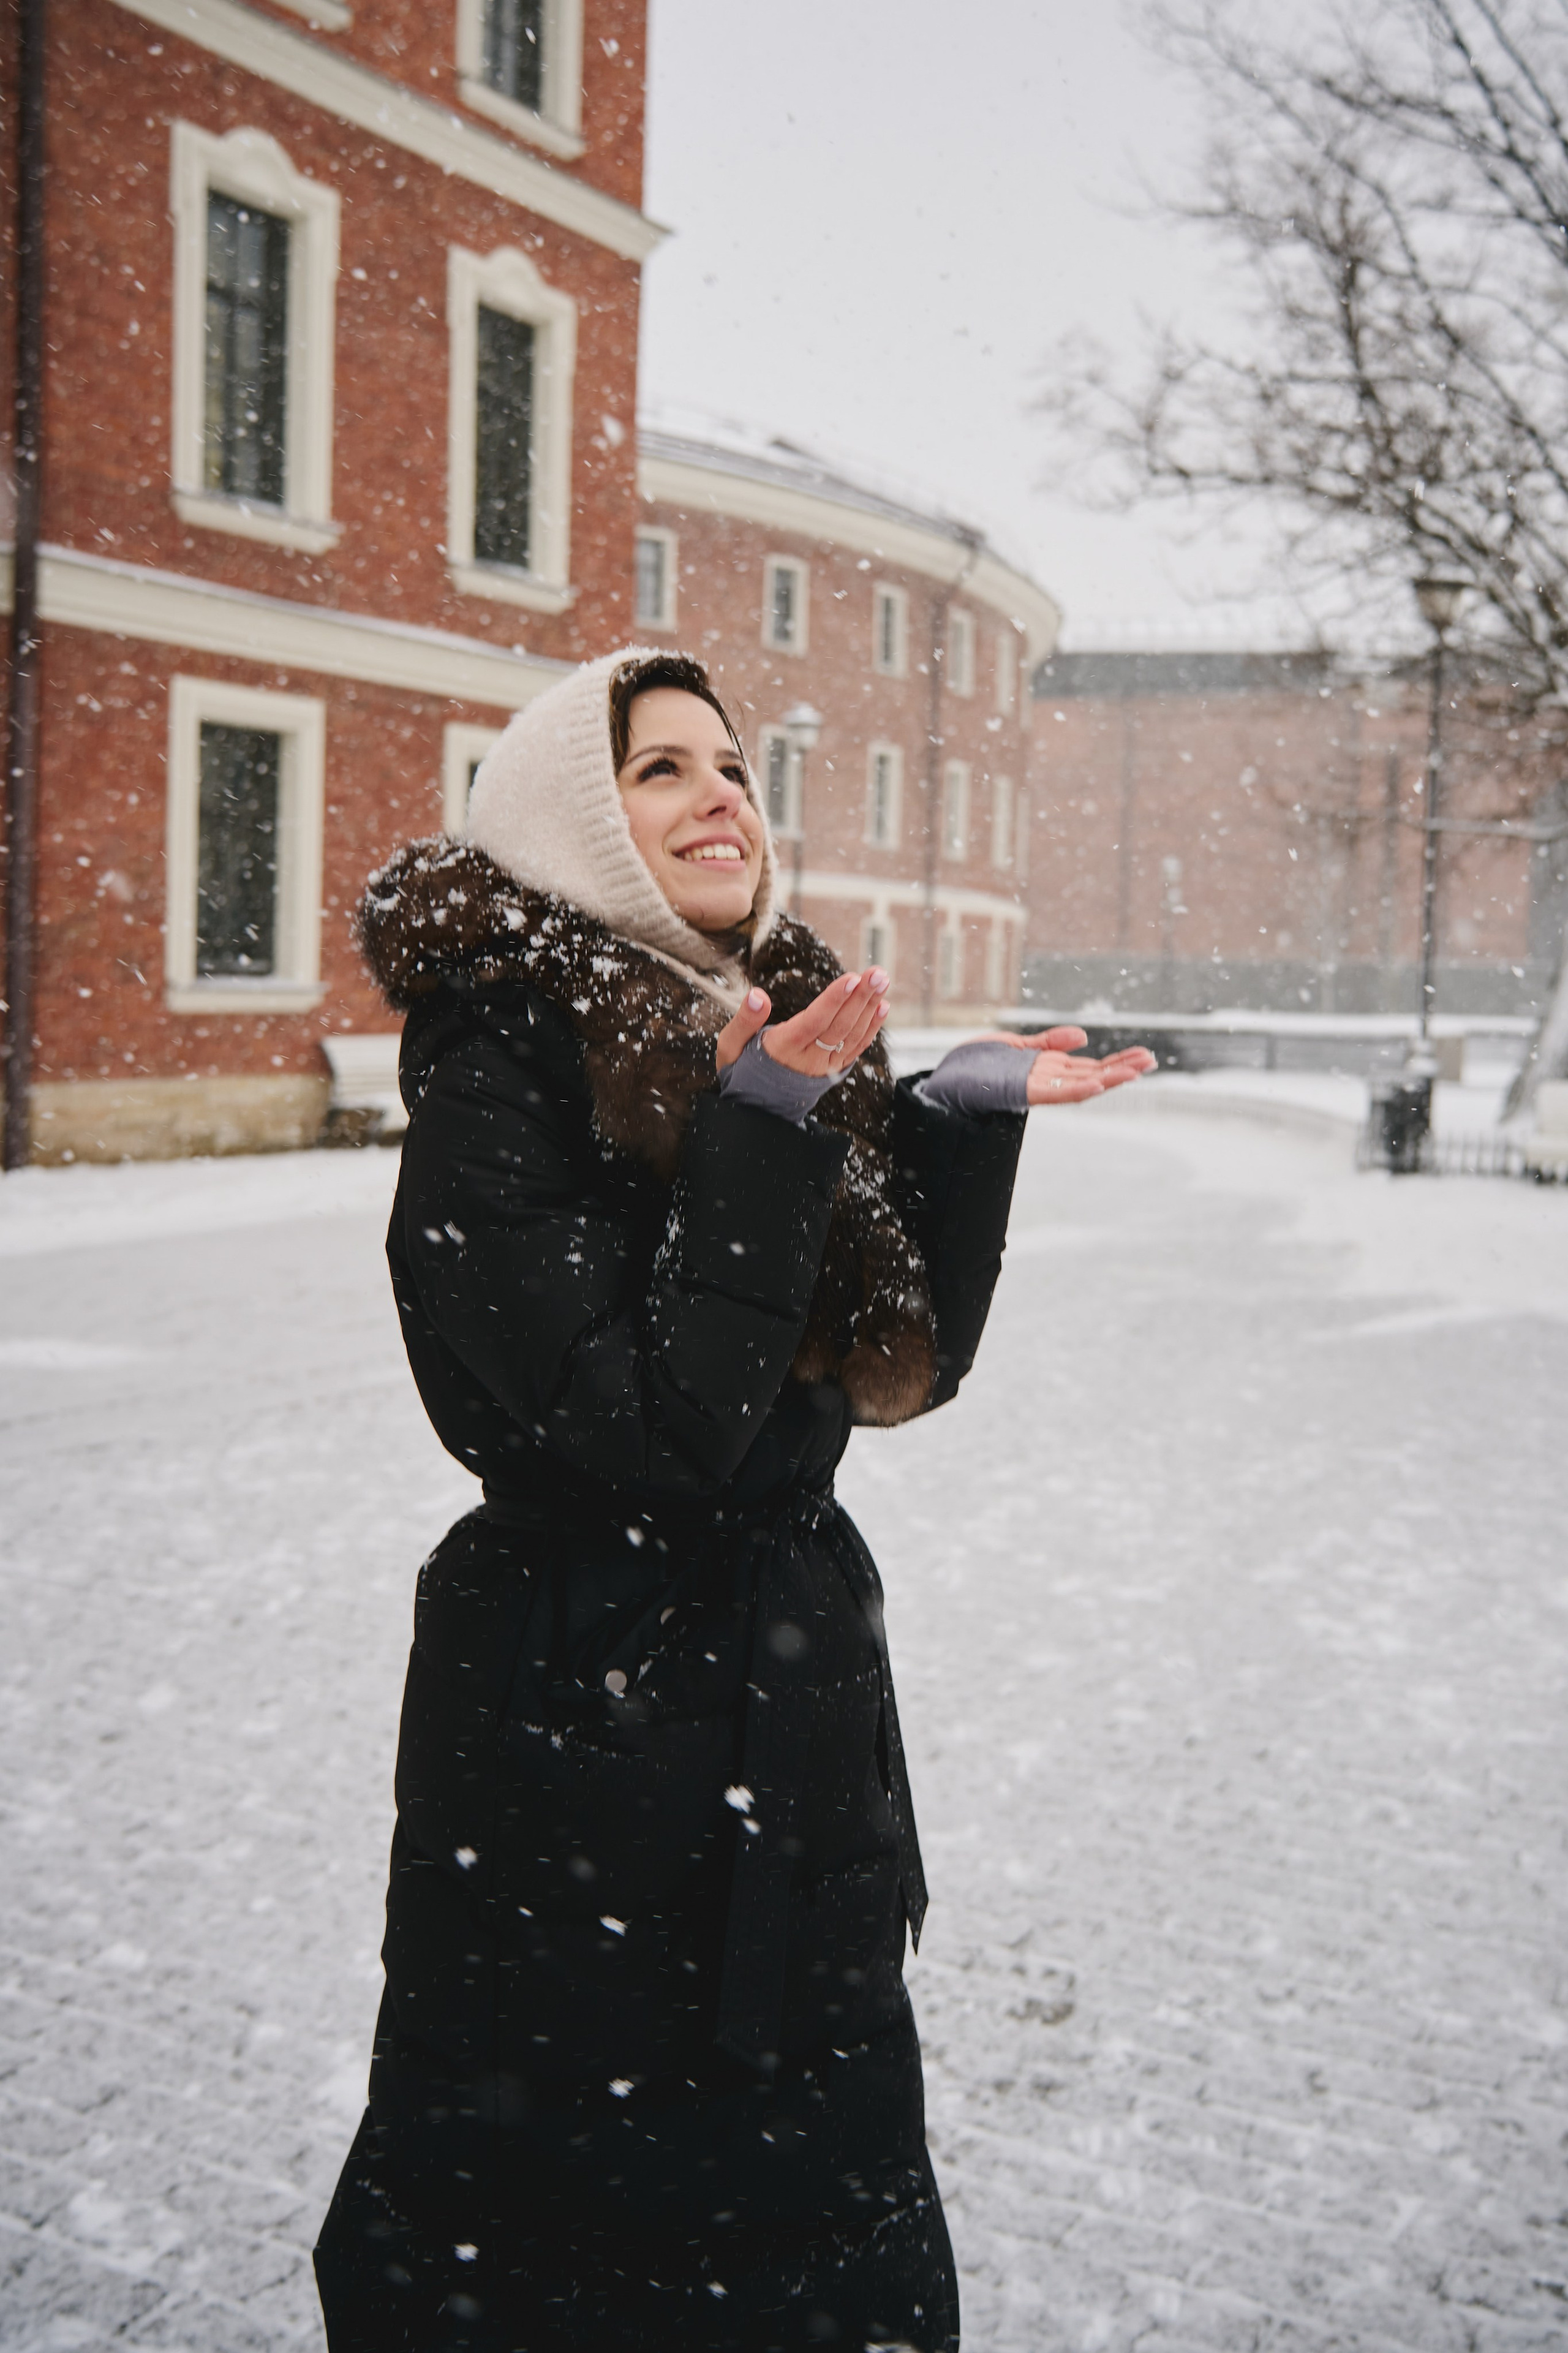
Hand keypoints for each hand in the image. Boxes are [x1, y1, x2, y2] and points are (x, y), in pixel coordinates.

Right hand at [715, 969, 890, 1076]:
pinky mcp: (833, 1069)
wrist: (756, 1108)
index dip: (834, 1000)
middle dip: (860, 997)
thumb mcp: (731, 1046)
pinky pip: (856, 1048)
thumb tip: (758, 995)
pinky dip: (871, 1027)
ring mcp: (824, 1066)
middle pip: (839, 1026)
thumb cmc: (741, 1068)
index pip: (813, 1022)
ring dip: (869, 1007)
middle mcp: (808, 1059)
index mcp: (782, 1049)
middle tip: (877, 973)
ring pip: (851, 1035)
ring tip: (882, 980)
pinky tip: (882, 1006)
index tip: (852, 978)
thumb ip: (745, 1020)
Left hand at [973, 1025, 1157, 1107]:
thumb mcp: (1018, 1045)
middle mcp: (1046, 1080)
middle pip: (1092, 1075)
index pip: (1090, 1067)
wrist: (946, 1081)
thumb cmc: (977, 1065)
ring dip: (1108, 1080)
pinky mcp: (1021, 1091)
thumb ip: (1049, 1042)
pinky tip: (1096, 1085)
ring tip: (1135, 1073)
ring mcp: (1036, 1087)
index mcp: (1048, 1069)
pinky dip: (1076, 1090)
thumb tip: (1082, 1036)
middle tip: (1150, 1063)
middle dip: (1121, 1069)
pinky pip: (1053, 1093)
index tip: (1143, 1057)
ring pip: (1079, 1085)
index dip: (1117, 1062)